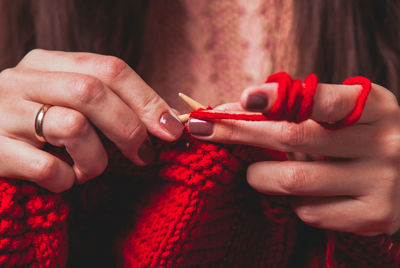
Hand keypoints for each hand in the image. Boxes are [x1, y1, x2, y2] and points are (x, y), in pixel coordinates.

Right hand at [0, 49, 182, 191]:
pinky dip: (66, 181)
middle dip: (129, 128)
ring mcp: (3, 113)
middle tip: (143, 155)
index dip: (147, 100)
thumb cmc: (39, 127)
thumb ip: (110, 102)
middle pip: (92, 92)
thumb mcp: (69, 102)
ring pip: (73, 127)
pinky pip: (48, 168)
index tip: (171, 129)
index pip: (109, 68)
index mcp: (48, 63)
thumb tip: (168, 119)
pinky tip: (62, 180)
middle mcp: (23, 80)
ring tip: (88, 169)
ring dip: (95, 160)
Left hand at [188, 81, 399, 235]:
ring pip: (293, 180)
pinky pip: (309, 211)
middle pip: (293, 137)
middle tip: (205, 130)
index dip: (278, 98)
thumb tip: (233, 109)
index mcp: (373, 105)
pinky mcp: (374, 216)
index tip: (243, 99)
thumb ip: (297, 107)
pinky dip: (292, 202)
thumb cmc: (356, 136)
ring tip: (255, 172)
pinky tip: (300, 194)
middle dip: (240, 133)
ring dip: (260, 175)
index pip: (321, 99)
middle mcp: (383, 142)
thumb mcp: (340, 113)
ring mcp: (381, 182)